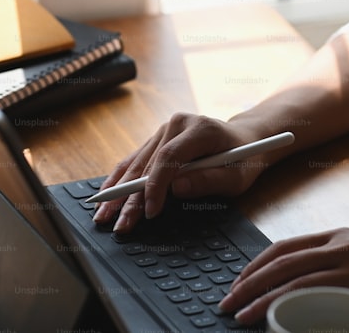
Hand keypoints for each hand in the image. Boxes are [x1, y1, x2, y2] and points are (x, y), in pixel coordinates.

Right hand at [93, 113, 269, 232]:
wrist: (245, 138)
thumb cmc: (244, 159)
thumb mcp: (237, 177)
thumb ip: (209, 182)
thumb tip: (176, 189)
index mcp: (199, 129)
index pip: (169, 158)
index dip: (155, 186)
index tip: (150, 212)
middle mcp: (177, 124)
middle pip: (147, 163)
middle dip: (130, 197)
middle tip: (118, 224)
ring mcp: (164, 130)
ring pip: (136, 163)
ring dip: (118, 190)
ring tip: (103, 214)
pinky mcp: (157, 139)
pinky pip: (134, 160)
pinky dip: (120, 179)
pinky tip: (106, 194)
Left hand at [218, 228, 348, 324]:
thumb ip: (342, 265)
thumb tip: (314, 285)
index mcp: (339, 236)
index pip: (285, 246)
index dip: (257, 264)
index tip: (239, 280)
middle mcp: (339, 245)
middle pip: (279, 260)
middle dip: (247, 281)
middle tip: (226, 300)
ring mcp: (348, 263)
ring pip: (290, 277)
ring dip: (258, 296)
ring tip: (237, 313)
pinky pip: (313, 294)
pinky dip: (285, 304)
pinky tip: (270, 317)